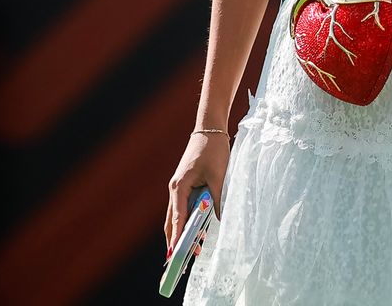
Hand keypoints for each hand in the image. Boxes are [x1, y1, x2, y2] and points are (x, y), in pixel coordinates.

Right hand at [165, 132, 228, 251]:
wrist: (209, 129)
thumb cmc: (213, 150)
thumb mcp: (219, 176)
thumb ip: (218, 198)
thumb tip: (220, 219)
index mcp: (178, 187)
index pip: (177, 218)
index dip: (176, 237)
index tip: (175, 255)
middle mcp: (174, 189)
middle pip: (171, 221)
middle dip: (176, 241)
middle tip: (181, 261)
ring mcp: (178, 188)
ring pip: (177, 216)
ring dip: (183, 233)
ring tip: (192, 252)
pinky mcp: (185, 186)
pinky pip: (184, 208)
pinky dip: (188, 221)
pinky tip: (197, 232)